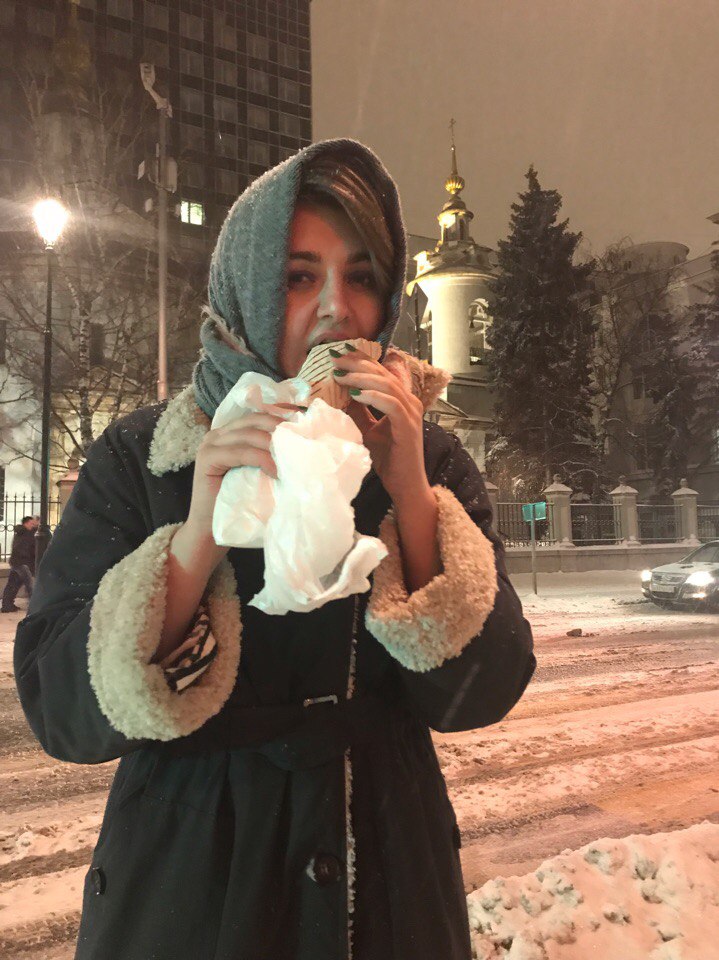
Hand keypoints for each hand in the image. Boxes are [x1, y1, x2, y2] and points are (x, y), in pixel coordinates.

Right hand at [185, 404, 303, 539]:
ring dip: (274, 445)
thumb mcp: (260, 473)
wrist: (211, 531)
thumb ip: (270, 456)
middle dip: (280, 428)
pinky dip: (261, 459)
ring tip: (292, 459)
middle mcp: (219, 434)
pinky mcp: (207, 458)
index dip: (281, 415)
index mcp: (231, 433)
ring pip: (249, 434)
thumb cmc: (241, 505)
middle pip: (255, 420)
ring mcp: (210, 444)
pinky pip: (240, 452)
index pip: (259, 415)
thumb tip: (303, 444)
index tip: (304, 421)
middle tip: (301, 440)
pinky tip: (275, 472)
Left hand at [330, 345, 429, 506]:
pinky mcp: (408, 426)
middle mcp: (409, 402)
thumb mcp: (367, 430)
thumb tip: (340, 394)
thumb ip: (358, 412)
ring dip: (362, 378)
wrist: (405, 485)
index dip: (360, 361)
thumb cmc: (389, 459)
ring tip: (341, 376)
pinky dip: (373, 396)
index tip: (338, 356)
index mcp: (401, 400)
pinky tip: (356, 394)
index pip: (381, 372)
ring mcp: (411, 413)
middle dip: (358, 364)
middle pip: (383, 373)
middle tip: (336, 360)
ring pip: (387, 385)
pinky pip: (391, 404)